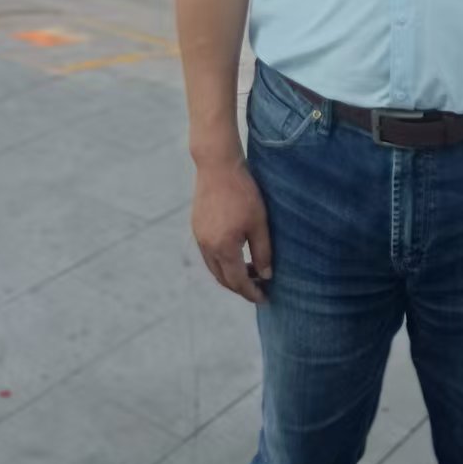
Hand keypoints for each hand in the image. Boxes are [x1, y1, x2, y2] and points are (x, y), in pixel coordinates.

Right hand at [191, 159, 272, 304]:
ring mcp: (199, 237)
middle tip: (258, 287)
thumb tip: (266, 275)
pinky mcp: (196, 226)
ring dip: (230, 275)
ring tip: (249, 271)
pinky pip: (208, 254)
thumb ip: (263, 252)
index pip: (238, 282)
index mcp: (223, 248)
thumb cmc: (242, 191)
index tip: (264, 298)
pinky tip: (235, 253)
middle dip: (241, 287)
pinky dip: (221, 261)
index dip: (252, 293)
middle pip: (223, 279)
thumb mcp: (259, 222)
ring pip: (214, 268)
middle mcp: (207, 247)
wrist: (217, 165)